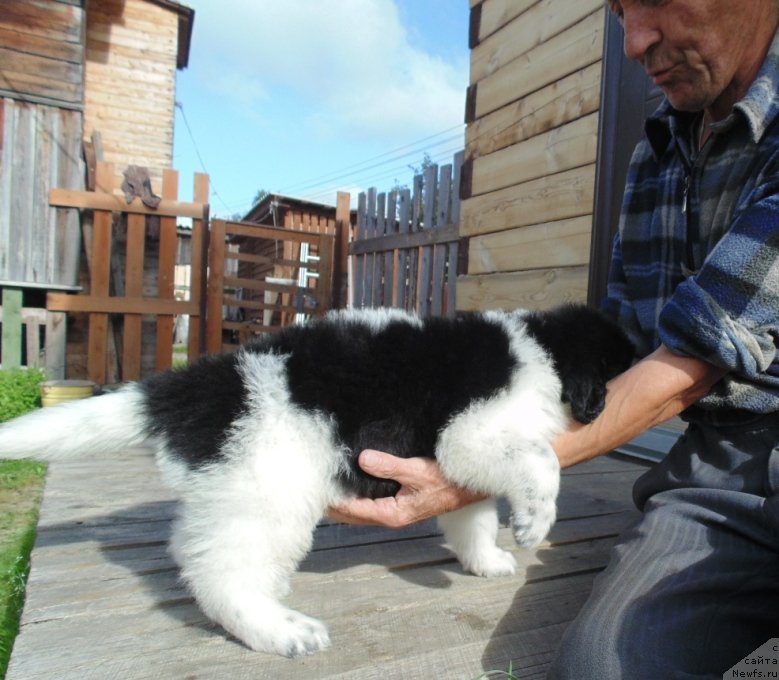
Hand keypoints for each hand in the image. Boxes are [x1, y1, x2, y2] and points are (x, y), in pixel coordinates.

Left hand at [328, 450, 484, 527]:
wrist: (468, 488)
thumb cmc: (445, 481)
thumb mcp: (416, 471)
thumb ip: (389, 466)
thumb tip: (362, 459)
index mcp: (392, 514)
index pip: (353, 510)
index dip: (334, 501)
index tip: (317, 491)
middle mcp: (389, 516)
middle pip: (352, 515)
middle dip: (333, 506)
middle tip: (312, 492)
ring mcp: (393, 511)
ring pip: (360, 511)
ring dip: (343, 503)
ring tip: (324, 489)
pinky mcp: (397, 503)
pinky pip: (369, 503)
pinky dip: (355, 497)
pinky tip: (348, 485)